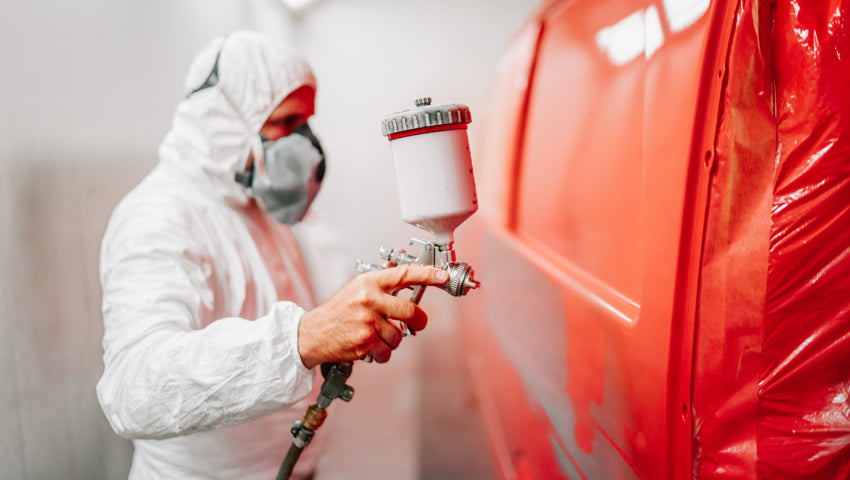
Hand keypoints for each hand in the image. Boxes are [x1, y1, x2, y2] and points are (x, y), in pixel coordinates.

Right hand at [296, 265, 448, 367]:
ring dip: (392, 340)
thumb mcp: (357, 289)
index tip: (443, 276)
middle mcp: (369, 298)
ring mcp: (367, 320)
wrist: (312, 333)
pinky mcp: (365, 340)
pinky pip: (387, 351)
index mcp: (369, 282)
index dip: (428, 274)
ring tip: (376, 336)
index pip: (405, 274)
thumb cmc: (338, 311)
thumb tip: (402, 272)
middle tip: (417, 323)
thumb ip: (381, 284)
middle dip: (418, 321)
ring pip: (400, 335)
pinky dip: (381, 353)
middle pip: (411, 310)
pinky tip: (368, 347)